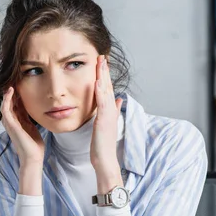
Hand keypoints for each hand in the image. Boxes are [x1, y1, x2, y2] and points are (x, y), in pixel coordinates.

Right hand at [1, 87, 44, 165]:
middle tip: (14, 80)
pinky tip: (10, 91)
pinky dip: (7, 99)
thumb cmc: (34, 146)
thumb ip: (30, 119)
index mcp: (18, 122)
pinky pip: (6, 109)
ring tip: (11, 82)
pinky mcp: (10, 125)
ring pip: (5, 104)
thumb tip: (34, 109)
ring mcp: (10, 124)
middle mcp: (12, 122)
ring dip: (7, 94)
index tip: (20, 84)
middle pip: (9, 103)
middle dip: (11, 93)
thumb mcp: (33, 127)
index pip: (15, 105)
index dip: (17, 95)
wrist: (33, 158)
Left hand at [90, 55, 123, 192]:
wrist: (105, 159)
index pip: (108, 89)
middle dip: (104, 71)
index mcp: (110, 110)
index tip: (102, 63)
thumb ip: (113, 111)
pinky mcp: (103, 121)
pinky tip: (97, 82)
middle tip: (102, 56)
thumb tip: (119, 99)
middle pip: (108, 86)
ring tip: (100, 63)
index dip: (105, 75)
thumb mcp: (107, 124)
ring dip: (103, 77)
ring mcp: (108, 115)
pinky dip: (100, 93)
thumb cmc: (103, 144)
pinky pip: (102, 104)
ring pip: (106, 92)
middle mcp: (110, 110)